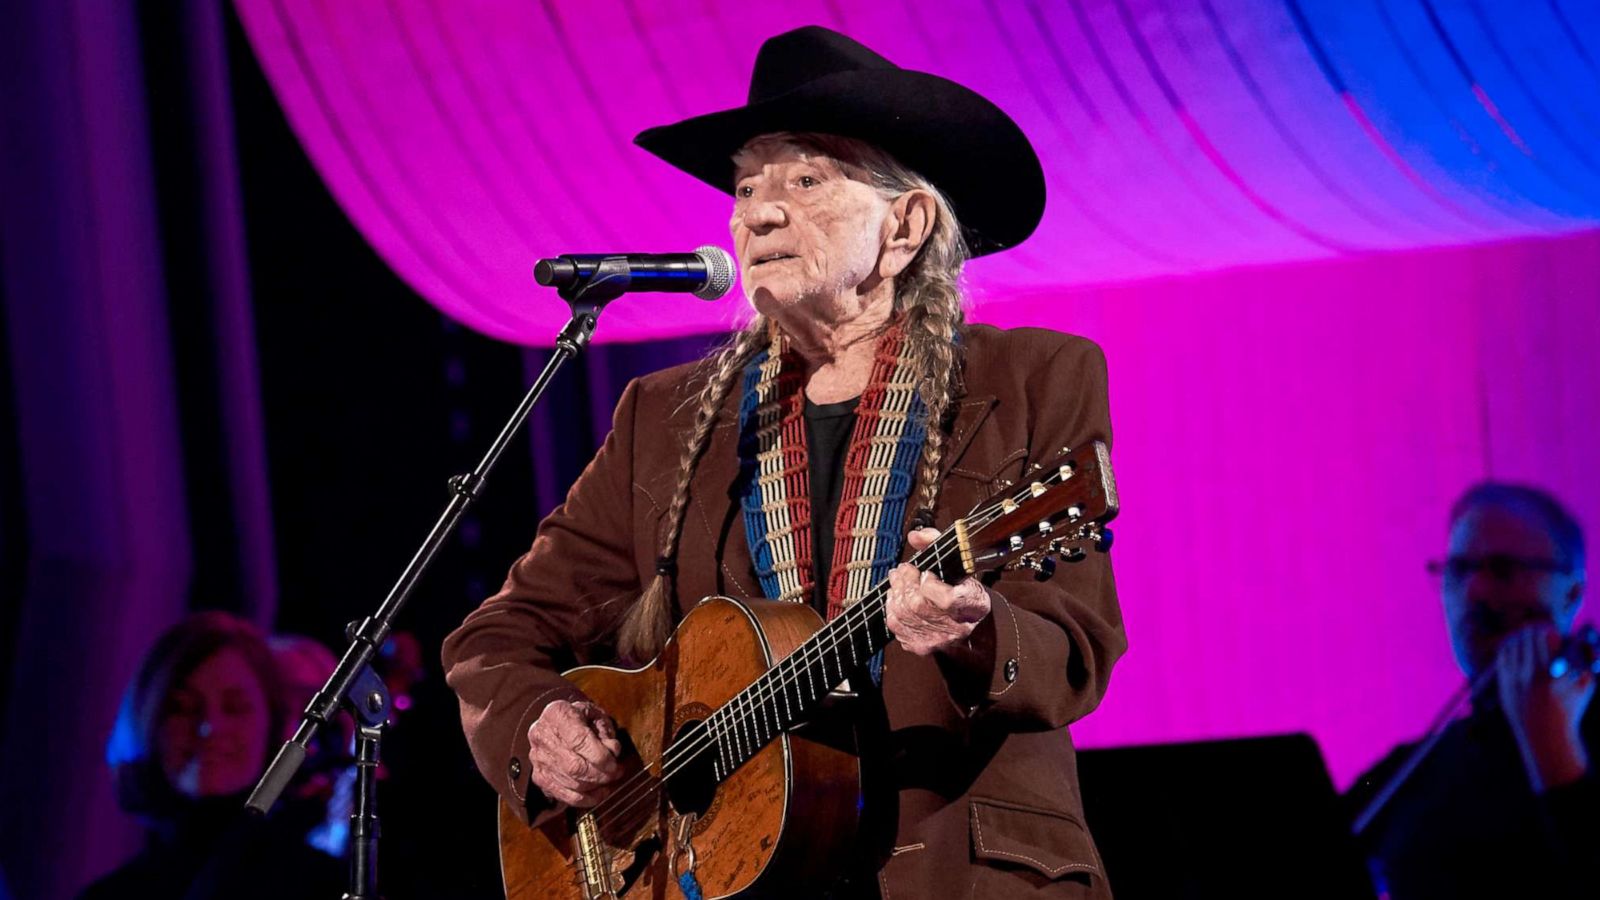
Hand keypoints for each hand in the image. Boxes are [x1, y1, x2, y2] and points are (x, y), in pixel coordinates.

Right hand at [527, 700, 624, 806]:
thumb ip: (605, 731)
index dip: (601, 757)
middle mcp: (542, 736)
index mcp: (557, 714)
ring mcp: (538, 758)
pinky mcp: (540, 776)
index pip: (579, 741)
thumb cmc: (581, 718)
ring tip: (610, 780)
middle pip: (574, 766)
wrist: (556, 723)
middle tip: (617, 773)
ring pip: (571, 782)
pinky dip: (586, 799)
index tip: (616, 764)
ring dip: (596, 786)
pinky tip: (600, 793)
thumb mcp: (595, 714)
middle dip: (601, 774)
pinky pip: (564, 795)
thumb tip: (612, 751)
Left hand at [885, 527, 990, 656]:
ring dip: (896, 592)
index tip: (926, 573)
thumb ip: (936, 543)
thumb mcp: (958, 563)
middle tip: (903, 569)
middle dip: (905, 582)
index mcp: (972, 605)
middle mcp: (956, 627)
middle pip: (919, 605)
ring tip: (897, 579)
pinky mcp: (920, 645)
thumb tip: (915, 536)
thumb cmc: (962, 589)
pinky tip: (896, 596)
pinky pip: (897, 626)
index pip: (948, 600)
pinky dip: (892, 608)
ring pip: (905, 614)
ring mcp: (937, 639)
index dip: (930, 585)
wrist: (968, 621)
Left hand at [1496, 623, 1593, 790]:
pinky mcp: (1503, 685)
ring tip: (1525, 635)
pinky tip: (1513, 646)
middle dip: (1532, 631)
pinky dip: (1508, 649)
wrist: (1545, 734)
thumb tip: (1586, 634)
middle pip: (1527, 639)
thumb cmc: (1570, 706)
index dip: (1546, 629)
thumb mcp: (1587, 684)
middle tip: (1536, 628)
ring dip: (1519, 638)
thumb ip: (1590, 657)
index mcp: (1554, 673)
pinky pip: (1503, 658)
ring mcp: (1515, 681)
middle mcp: (1532, 675)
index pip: (1545, 637)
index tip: (1548, 628)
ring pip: (1512, 646)